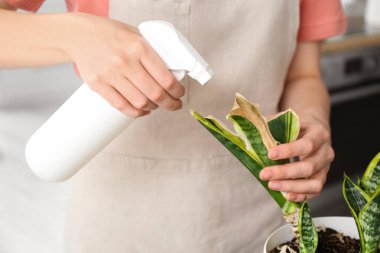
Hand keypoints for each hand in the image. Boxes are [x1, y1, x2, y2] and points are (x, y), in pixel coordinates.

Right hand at [64, 13, 184, 116]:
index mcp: (139, 47)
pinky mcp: (98, 85)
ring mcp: (110, 74)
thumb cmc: (110, 34)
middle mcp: (125, 61)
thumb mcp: (136, 34)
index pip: (165, 78)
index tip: (180, 94)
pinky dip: (136, 112)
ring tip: (157, 105)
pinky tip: (143, 110)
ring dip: (153, 108)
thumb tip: (172, 70)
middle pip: (155, 94)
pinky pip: (121, 106)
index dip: (177, 91)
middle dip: (170, 104)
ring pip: (140, 103)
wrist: (79, 34)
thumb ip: (153, 52)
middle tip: (174, 104)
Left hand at [259, 114, 334, 201]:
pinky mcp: (321, 178)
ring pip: (314, 183)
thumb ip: (272, 125)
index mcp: (318, 133)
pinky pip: (314, 191)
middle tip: (264, 174)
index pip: (307, 144)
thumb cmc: (298, 125)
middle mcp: (326, 151)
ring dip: (291, 186)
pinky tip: (285, 195)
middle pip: (308, 166)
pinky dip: (300, 195)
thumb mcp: (288, 120)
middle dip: (284, 172)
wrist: (314, 129)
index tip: (270, 154)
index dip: (289, 151)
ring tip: (272, 185)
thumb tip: (251, 131)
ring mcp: (325, 167)